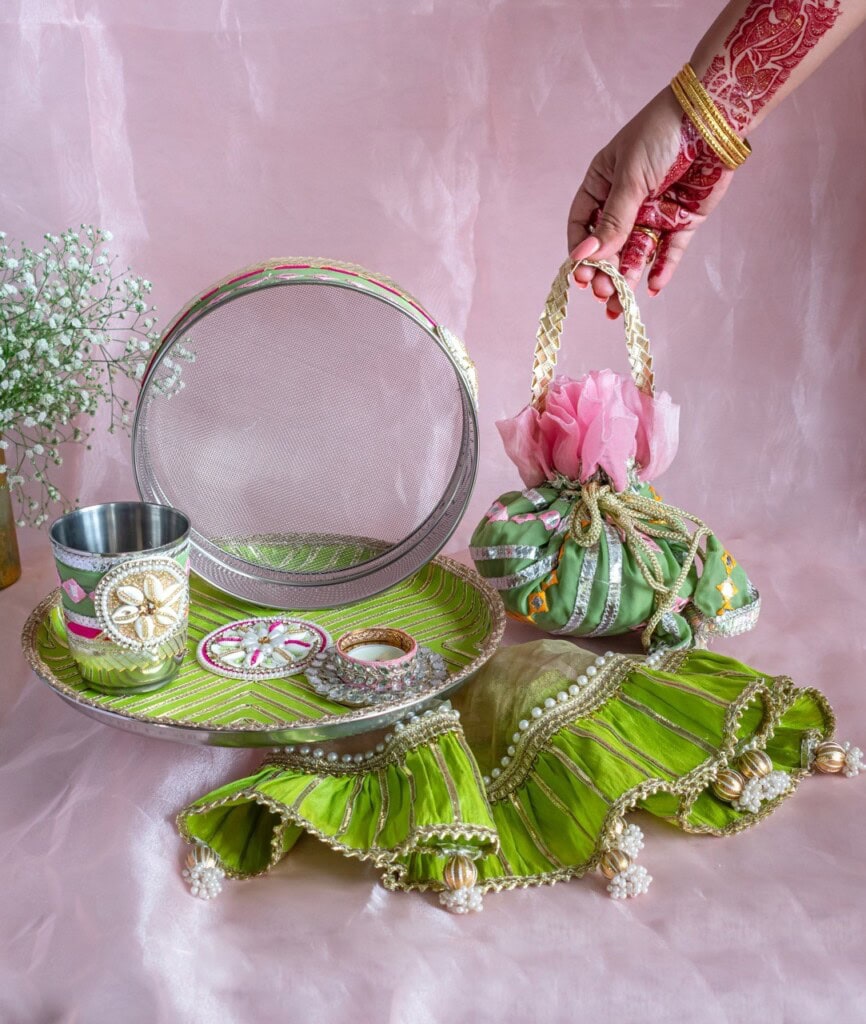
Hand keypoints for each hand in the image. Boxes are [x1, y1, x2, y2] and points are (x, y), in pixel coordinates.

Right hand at [567, 87, 733, 317]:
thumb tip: (585, 256)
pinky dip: (661, 269)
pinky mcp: (683, 220)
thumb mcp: (630, 178)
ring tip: (621, 301)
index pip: (583, 223)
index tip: (581, 272)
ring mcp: (654, 212)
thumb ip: (612, 221)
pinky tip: (652, 287)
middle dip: (605, 270)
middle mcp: (626, 202)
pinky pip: (669, 251)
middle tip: (602, 292)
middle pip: (610, 245)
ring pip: (637, 253)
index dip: (581, 249)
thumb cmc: (662, 134)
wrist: (713, 117)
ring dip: (628, 276)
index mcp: (604, 184)